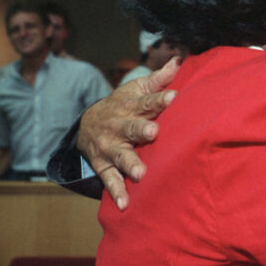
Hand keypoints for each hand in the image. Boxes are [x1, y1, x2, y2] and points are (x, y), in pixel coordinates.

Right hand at [78, 57, 180, 208]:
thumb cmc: (122, 106)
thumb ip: (158, 79)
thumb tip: (178, 60)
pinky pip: (110, 180)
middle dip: (140, 131)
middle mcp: (117, 126)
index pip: (146, 102)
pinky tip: (125, 205)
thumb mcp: (135, 89)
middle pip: (130, 128)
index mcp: (128, 106)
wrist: (86, 125)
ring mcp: (109, 147)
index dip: (159, 99)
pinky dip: (116, 192)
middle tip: (153, 133)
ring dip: (130, 164)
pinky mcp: (103, 166)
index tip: (174, 97)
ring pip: (120, 156)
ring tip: (141, 173)